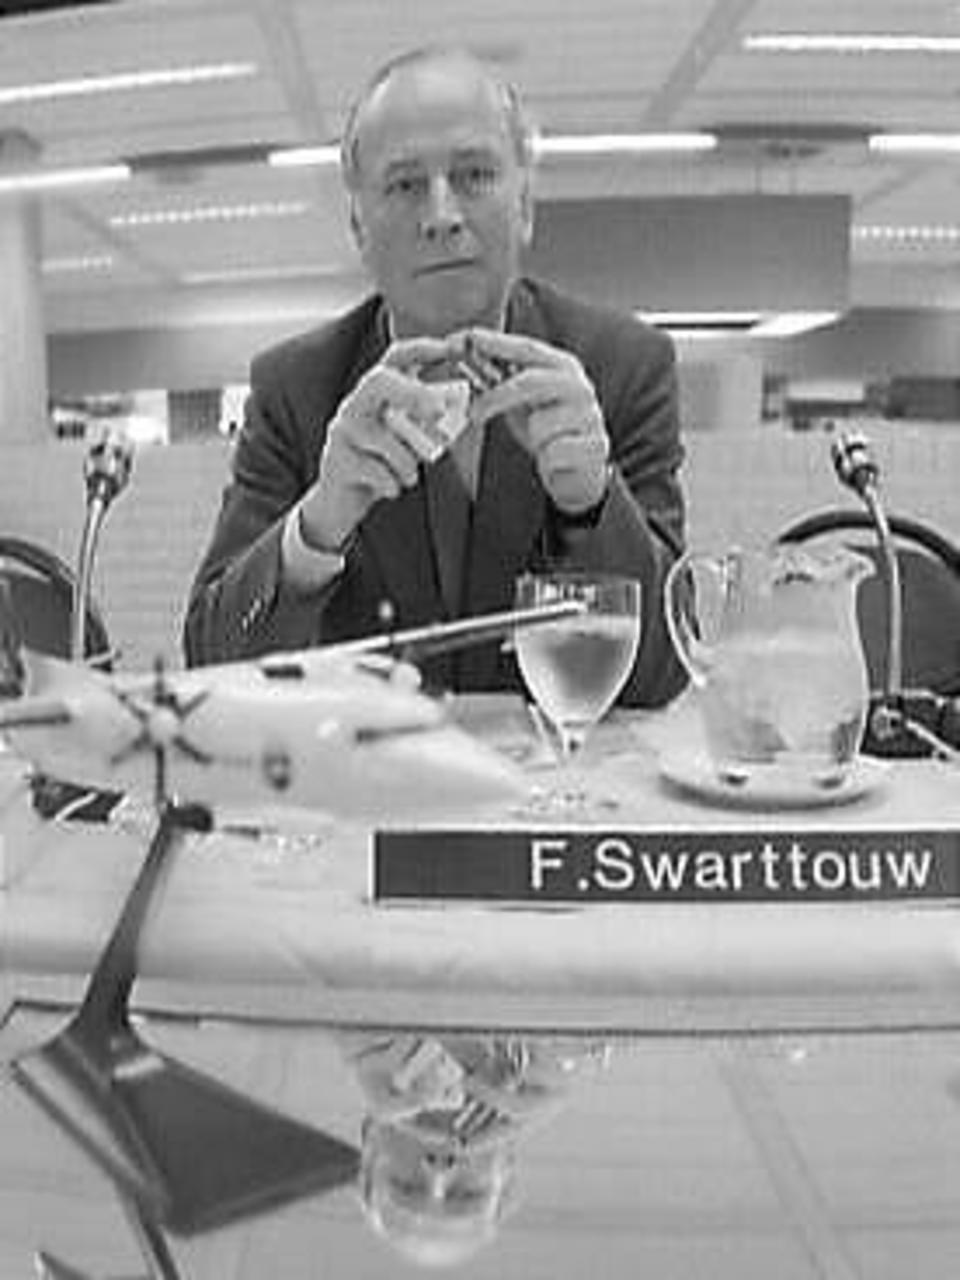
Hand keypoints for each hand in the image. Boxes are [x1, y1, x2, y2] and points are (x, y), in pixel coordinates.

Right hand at [297, 337, 457, 550]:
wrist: (339, 502)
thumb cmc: (381, 464)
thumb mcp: (407, 438)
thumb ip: (429, 422)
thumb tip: (467, 407)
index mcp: (376, 393)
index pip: (395, 357)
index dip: (423, 348)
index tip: (452, 347)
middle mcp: (355, 404)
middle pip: (379, 381)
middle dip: (412, 393)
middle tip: (438, 411)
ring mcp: (343, 432)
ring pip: (386, 440)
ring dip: (409, 464)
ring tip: (408, 475)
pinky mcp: (338, 461)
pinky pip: (379, 472)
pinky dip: (394, 485)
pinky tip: (389, 487)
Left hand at [463, 330, 610, 514]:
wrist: (583, 473)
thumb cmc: (549, 433)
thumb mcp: (523, 404)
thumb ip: (501, 384)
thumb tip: (464, 363)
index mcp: (562, 368)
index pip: (526, 348)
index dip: (493, 342)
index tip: (463, 339)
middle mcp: (579, 386)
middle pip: (531, 381)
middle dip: (496, 397)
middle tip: (473, 413)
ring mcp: (590, 416)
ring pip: (540, 425)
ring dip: (534, 441)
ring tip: (544, 445)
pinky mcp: (594, 448)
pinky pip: (552, 455)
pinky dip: (548, 463)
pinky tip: (557, 461)